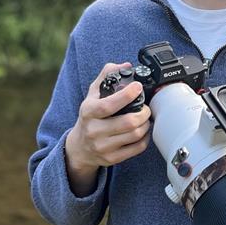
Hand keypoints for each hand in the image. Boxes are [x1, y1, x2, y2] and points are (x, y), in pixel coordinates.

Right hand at [64, 62, 151, 195]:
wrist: (79, 147)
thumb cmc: (89, 116)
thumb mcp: (92, 94)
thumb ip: (106, 76)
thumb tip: (125, 65)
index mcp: (88, 112)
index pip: (109, 105)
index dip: (127, 95)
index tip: (137, 87)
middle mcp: (94, 130)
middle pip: (128, 122)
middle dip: (143, 112)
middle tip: (145, 107)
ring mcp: (103, 147)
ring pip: (135, 135)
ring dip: (146, 124)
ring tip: (144, 118)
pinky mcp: (111, 159)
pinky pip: (137, 148)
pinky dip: (145, 138)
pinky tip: (142, 131)